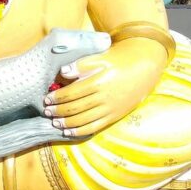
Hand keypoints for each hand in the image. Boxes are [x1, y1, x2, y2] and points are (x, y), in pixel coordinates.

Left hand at [42, 39, 166, 137]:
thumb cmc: (118, 60)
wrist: (144, 68)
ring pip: (83, 120)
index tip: (46, 98)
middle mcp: (104, 98)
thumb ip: (81, 65)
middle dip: (58, 111)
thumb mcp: (100, 57)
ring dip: (66, 123)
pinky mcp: (114, 116)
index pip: (72, 93)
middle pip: (75, 108)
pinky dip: (80, 131)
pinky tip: (68, 132)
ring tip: (54, 122)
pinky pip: (95, 127)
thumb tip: (63, 72)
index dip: (57, 98)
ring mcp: (110, 109)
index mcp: (99, 82)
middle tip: (46, 111)